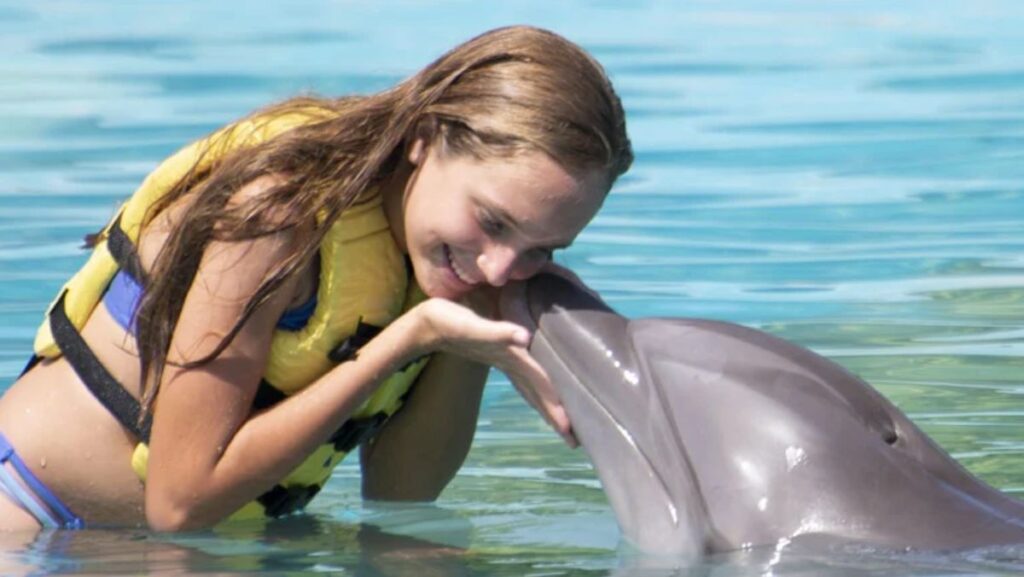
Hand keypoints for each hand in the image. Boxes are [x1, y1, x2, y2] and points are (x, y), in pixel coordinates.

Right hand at [411, 297, 577, 447]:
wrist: (424, 325)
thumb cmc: (446, 322)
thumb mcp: (471, 325)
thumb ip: (499, 332)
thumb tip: (526, 338)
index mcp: (509, 357)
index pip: (539, 383)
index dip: (555, 405)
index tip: (569, 430)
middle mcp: (509, 361)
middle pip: (537, 393)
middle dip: (555, 415)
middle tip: (573, 440)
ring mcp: (503, 358)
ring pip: (530, 386)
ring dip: (547, 404)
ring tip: (562, 424)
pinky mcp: (498, 350)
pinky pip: (523, 373)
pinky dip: (534, 385)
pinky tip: (540, 391)